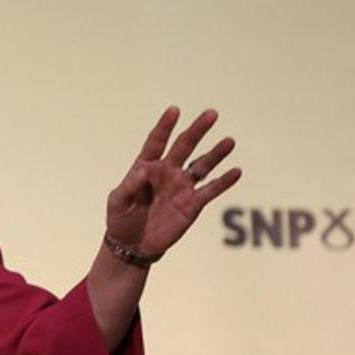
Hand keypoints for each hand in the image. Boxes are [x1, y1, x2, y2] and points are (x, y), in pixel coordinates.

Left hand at [106, 107, 240, 257]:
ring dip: (216, 154)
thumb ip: (129, 185)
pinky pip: (211, 190)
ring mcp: (181, 187)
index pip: (157, 141)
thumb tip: (144, 170)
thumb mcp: (118, 201)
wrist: (133, 245)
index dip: (165, 126)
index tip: (175, 110)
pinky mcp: (193, 204)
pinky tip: (236, 171)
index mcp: (146, 166)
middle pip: (184, 147)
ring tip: (229, 141)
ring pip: (202, 165)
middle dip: (197, 130)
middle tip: (212, 113)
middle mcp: (167, 172)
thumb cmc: (121, 219)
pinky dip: (224, 182)